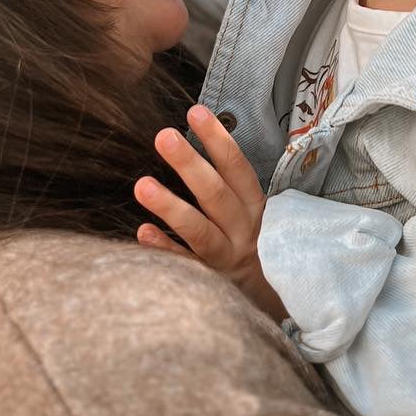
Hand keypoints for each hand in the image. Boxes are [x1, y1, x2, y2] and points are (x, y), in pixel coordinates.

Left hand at [135, 105, 288, 322]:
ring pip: (200, 232)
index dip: (217, 140)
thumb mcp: (251, 214)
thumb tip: (197, 137)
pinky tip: (142, 233)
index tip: (195, 112)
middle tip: (163, 136)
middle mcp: (244, 231)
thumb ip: (229, 184)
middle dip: (190, 164)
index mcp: (255, 208)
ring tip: (141, 185)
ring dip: (172, 207)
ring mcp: (226, 259)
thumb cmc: (253, 245)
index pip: (237, 168)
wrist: (274, 303)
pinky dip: (165, 250)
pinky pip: (185, 267)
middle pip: (216, 196)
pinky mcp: (209, 284)